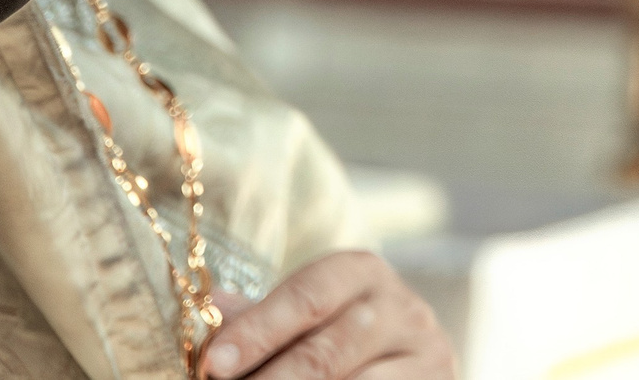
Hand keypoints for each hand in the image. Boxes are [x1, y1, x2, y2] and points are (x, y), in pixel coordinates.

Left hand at [198, 251, 452, 378]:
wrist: (407, 359)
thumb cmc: (338, 335)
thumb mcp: (307, 316)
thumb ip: (261, 317)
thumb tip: (210, 309)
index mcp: (363, 273)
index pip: (309, 296)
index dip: (258, 331)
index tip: (212, 365)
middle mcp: (404, 309)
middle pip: (328, 353)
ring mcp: (428, 355)